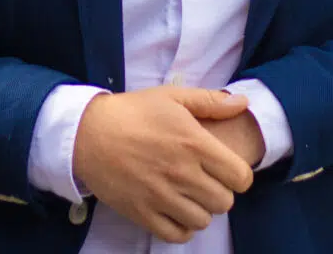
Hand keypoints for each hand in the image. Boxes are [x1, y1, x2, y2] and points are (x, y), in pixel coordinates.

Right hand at [73, 87, 253, 242]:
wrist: (89, 133)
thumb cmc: (134, 111)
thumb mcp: (173, 97)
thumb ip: (211, 101)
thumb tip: (244, 103)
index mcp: (193, 142)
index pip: (240, 176)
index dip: (238, 173)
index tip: (226, 167)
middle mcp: (182, 172)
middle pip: (224, 202)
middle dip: (220, 191)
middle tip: (206, 179)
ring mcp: (162, 196)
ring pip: (203, 221)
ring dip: (201, 208)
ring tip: (189, 193)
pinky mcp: (143, 214)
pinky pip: (177, 235)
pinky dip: (182, 227)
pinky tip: (176, 210)